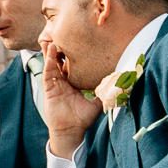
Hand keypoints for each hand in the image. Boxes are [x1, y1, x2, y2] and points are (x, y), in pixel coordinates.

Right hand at [38, 32, 102, 158]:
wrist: (72, 131)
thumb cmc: (83, 119)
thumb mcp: (97, 103)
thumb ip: (105, 92)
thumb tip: (120, 85)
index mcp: (72, 83)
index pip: (70, 65)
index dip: (71, 54)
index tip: (75, 42)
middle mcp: (62, 82)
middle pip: (58, 61)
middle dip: (58, 49)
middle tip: (60, 35)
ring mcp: (54, 85)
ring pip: (51, 64)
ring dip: (50, 53)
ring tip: (51, 40)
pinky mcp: (48, 89)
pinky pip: (47, 73)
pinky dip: (48, 63)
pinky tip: (50, 54)